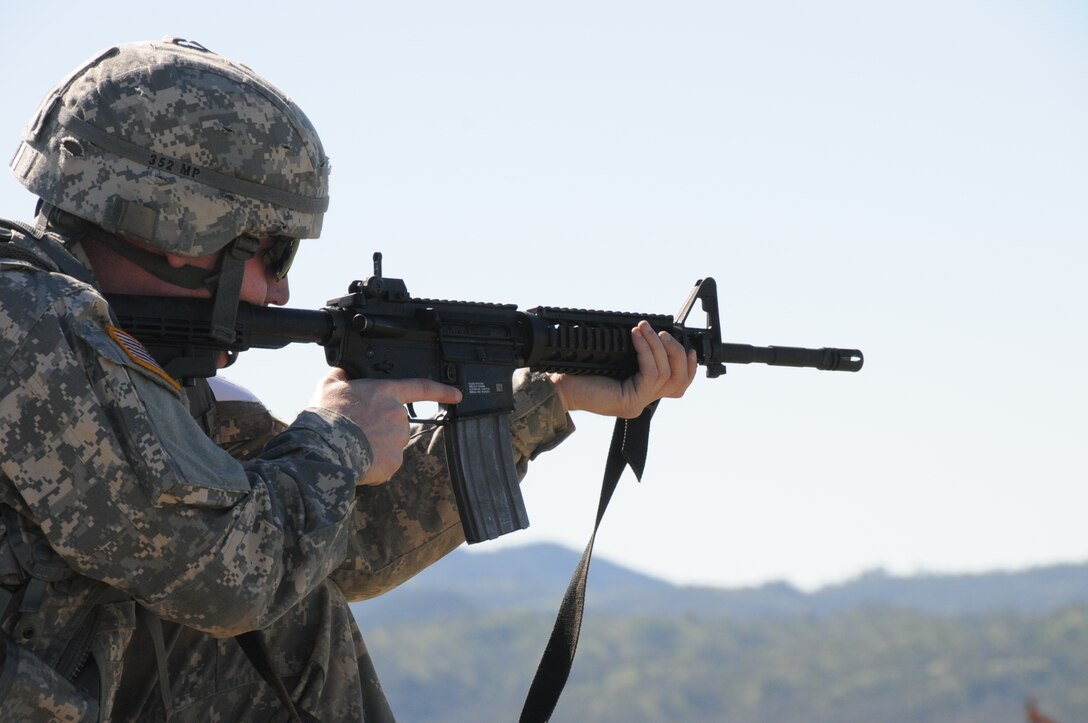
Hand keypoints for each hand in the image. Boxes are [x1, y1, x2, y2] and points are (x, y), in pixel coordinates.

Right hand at [310, 369, 462, 484]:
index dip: (441, 391)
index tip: (457, 395)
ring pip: (390, 445)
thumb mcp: (329, 385)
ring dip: (375, 448)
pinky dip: (374, 466)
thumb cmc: (326, 416)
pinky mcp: (394, 461)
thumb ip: (343, 376)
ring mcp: (398, 438)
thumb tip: (345, 373)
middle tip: (355, 433)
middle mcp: (397, 414)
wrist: (325, 447)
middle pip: (395, 423)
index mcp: (385, 392)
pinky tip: (358, 461)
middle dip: (379, 430)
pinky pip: (385, 465)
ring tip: (353, 447)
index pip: (421, 387)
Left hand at [550, 321, 696, 418]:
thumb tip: (650, 332)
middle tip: (662, 332)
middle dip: (676, 352)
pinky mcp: (630, 400)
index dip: (688, 365)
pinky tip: (637, 337)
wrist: (559, 385)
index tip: (687, 345)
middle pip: (679, 380)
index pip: (678, 384)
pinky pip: (650, 373)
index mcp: (642, 391)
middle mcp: (643, 400)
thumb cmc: (580, 371)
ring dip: (658, 345)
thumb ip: (635, 353)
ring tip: (645, 328)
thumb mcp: (615, 358)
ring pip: (666, 373)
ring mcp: (638, 402)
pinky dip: (646, 351)